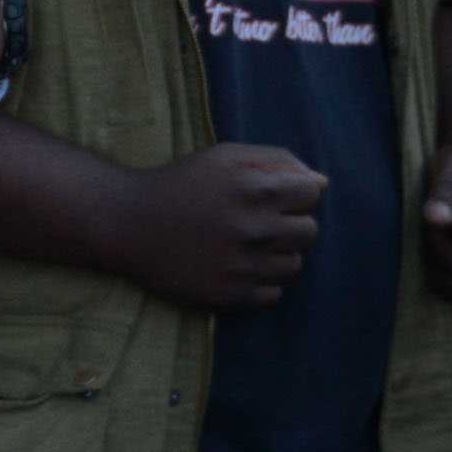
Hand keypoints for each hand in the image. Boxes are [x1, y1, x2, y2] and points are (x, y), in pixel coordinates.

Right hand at [111, 143, 325, 310]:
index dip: (294, 192)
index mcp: (254, 189)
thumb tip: (321, 182)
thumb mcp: (224, 156)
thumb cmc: (181, 183)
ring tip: (247, 244)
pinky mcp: (231, 295)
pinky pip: (275, 293)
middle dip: (290, 223)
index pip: (312, 193)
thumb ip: (276, 160)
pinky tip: (237, 266)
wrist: (130, 224)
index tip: (271, 195)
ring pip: (295, 264)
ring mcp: (243, 265)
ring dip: (277, 254)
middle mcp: (254, 228)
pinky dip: (262, 281)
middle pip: (310, 231)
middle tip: (259, 221)